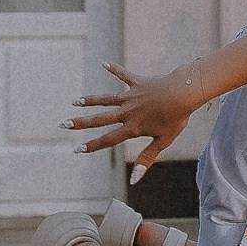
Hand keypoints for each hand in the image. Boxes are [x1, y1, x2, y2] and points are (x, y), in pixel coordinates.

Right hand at [68, 65, 195, 172]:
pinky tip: (104, 64)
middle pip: (100, 119)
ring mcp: (131, 96)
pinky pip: (124, 75)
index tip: (76, 149)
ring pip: (106, 99)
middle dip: (80, 122)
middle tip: (63, 124)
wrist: (183, 93)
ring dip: (90, 100)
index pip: (107, 139)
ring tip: (75, 101)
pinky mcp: (138, 82)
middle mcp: (127, 112)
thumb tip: (133, 181)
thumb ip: (146, 159)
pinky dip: (114, 69)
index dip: (91, 146)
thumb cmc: (176, 118)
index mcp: (132, 127)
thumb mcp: (163, 142)